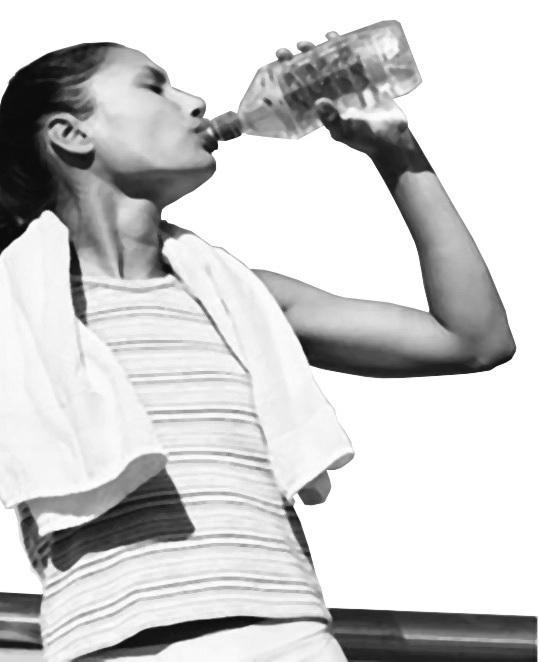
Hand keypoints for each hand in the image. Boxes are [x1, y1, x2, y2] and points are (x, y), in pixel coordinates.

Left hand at [276, 33, 411, 158]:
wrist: (393, 139)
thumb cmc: (366, 140)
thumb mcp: (346, 130)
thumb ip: (333, 119)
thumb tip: (318, 102)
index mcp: (323, 109)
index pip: (301, 91)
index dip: (289, 78)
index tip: (279, 65)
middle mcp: (332, 97)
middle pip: (313, 75)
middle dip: (301, 61)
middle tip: (291, 50)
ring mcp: (348, 88)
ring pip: (330, 65)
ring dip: (320, 52)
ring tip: (311, 41)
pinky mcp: (364, 81)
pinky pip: (351, 61)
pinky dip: (344, 49)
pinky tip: (336, 36)